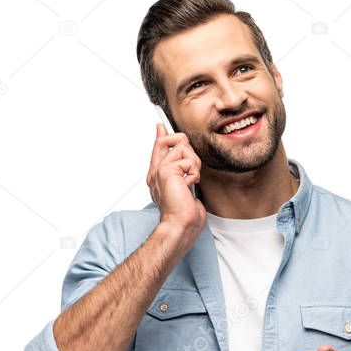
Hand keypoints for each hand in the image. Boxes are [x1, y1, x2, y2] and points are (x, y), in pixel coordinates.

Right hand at [147, 123, 204, 237]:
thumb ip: (182, 172)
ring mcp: (160, 170)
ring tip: (190, 181)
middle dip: (186, 149)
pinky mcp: (167, 171)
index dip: (162, 136)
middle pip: (168, 141)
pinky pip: (188, 161)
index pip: (158, 149)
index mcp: (159, 175)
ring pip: (183, 148)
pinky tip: (189, 186)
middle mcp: (156, 171)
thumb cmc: (183, 212)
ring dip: (194, 165)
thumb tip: (185, 162)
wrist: (180, 224)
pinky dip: (194, 174)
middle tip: (190, 169)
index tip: (161, 126)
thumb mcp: (185, 188)